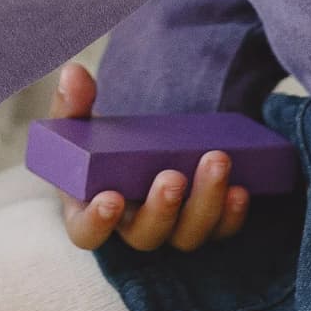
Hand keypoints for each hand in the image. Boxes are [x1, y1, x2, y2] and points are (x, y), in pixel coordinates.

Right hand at [48, 61, 253, 253]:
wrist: (135, 145)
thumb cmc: (98, 140)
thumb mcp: (78, 120)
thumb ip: (72, 100)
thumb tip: (73, 74)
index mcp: (89, 211)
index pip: (86, 233)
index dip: (97, 222)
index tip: (111, 197)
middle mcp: (131, 228)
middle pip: (146, 236)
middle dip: (162, 209)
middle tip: (172, 177)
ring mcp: (169, 228)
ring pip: (187, 235)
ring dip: (205, 203)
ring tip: (215, 161)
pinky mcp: (201, 222)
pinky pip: (219, 229)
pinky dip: (231, 214)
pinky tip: (239, 189)